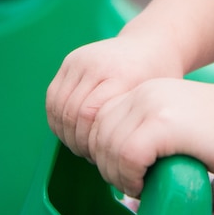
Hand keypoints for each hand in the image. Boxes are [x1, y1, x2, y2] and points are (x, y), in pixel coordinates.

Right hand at [46, 35, 184, 159]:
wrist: (153, 43)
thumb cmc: (160, 79)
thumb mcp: (159, 103)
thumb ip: (141, 127)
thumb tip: (129, 171)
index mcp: (121, 74)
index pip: (89, 116)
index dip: (90, 144)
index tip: (103, 158)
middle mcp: (97, 63)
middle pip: (70, 113)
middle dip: (76, 142)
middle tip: (90, 157)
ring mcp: (81, 59)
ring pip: (57, 106)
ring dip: (64, 133)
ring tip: (81, 146)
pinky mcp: (71, 60)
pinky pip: (53, 96)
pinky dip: (57, 119)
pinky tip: (72, 132)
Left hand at [87, 78, 213, 196]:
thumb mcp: (169, 125)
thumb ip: (140, 132)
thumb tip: (105, 160)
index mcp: (141, 91)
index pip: (98, 122)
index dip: (102, 152)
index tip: (121, 172)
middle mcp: (142, 93)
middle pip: (98, 135)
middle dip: (106, 166)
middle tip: (128, 183)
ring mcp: (150, 105)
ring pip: (109, 147)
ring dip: (118, 175)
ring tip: (137, 185)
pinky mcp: (161, 123)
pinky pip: (126, 154)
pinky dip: (130, 175)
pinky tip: (144, 183)